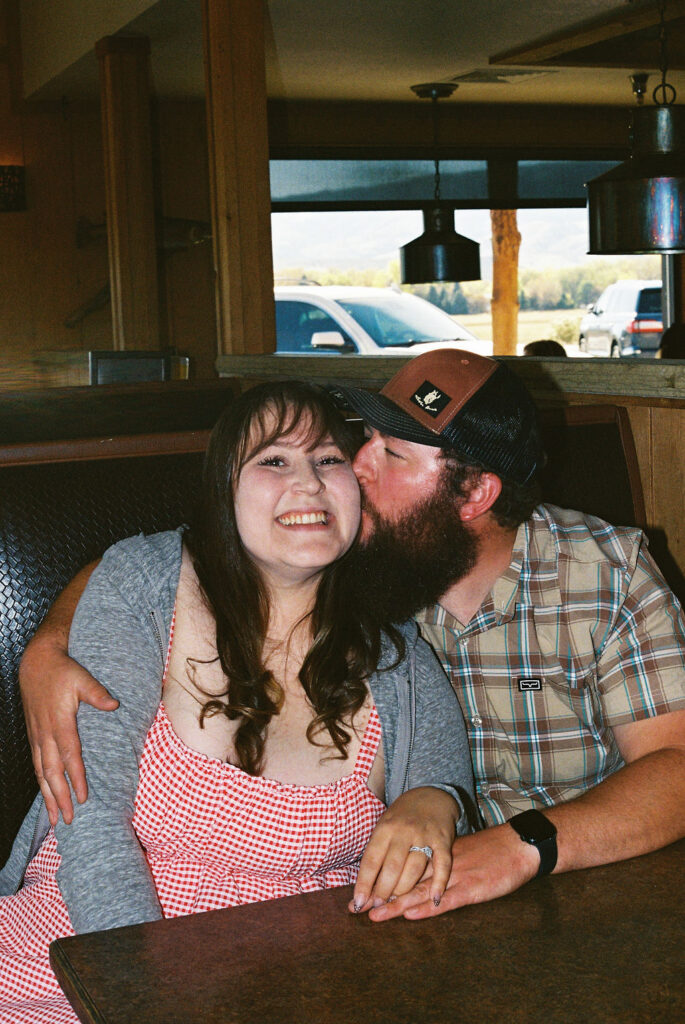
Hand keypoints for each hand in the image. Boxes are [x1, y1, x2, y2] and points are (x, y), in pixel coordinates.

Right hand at [20, 636, 117, 824]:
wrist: (36, 664)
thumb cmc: (62, 671)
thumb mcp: (81, 678)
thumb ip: (97, 693)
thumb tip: (114, 704)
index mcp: (60, 723)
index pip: (70, 756)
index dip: (77, 779)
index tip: (83, 799)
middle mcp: (46, 734)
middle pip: (52, 773)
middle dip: (60, 798)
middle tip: (68, 820)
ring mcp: (38, 737)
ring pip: (42, 773)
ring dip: (48, 797)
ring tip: (55, 818)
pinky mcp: (34, 736)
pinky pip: (37, 765)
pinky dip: (42, 783)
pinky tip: (47, 795)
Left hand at [349, 787, 458, 913]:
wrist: (431, 796)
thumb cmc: (402, 818)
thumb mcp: (385, 827)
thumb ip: (377, 854)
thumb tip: (363, 888)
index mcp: (385, 828)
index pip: (371, 860)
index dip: (363, 884)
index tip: (357, 904)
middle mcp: (404, 831)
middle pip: (392, 867)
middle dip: (383, 891)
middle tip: (377, 907)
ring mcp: (424, 835)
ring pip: (414, 869)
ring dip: (404, 891)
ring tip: (396, 904)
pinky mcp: (443, 840)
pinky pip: (442, 864)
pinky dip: (439, 883)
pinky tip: (434, 900)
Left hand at [366, 821, 540, 921]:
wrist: (519, 844)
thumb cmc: (492, 850)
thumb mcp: (460, 851)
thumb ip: (440, 862)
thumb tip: (418, 873)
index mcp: (436, 853)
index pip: (403, 865)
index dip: (382, 878)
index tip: (362, 891)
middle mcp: (440, 862)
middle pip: (405, 878)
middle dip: (382, 894)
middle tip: (358, 907)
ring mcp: (455, 875)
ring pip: (420, 889)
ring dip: (396, 904)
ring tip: (375, 914)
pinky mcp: (471, 888)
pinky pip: (445, 898)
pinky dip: (427, 907)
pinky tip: (411, 914)